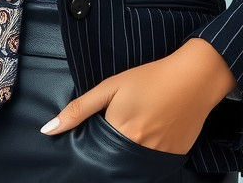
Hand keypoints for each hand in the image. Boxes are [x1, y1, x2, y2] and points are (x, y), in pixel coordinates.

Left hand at [40, 40, 233, 153]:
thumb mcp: (111, 86)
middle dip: (110, 150)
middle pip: (114, 161)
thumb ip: (79, 109)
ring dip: (129, 153)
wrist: (194, 77)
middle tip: (123, 124)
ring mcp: (159, 157)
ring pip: (133, 165)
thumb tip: (48, 129)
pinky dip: (148, 154)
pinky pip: (153, 164)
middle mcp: (139, 151)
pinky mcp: (175, 158)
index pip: (96, 152)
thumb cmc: (150, 77)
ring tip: (139, 126)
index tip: (97, 134)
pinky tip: (153, 132)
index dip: (94, 144)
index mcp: (121, 132)